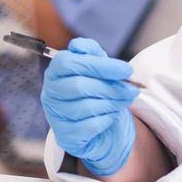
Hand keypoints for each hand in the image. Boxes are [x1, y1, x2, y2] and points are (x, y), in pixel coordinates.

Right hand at [42, 37, 138, 176]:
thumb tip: (78, 46)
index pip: (70, 63)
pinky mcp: (65, 136)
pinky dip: (106, 119)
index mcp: (55, 72)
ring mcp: (55, 116)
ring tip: (123, 100)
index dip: (100, 66)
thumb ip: (91, 52)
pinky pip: (90, 126)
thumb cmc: (96, 91)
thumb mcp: (97, 67)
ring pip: (87, 106)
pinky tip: (110, 115)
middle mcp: (50, 93)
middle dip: (111, 87)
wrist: (99, 125)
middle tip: (131, 88)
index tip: (126, 69)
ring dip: (112, 103)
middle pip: (80, 86)